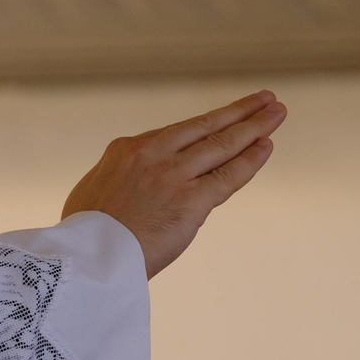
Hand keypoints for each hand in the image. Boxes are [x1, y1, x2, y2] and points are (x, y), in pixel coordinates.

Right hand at [61, 91, 285, 278]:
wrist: (84, 260)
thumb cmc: (82, 237)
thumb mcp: (91, 194)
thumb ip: (117, 182)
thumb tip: (129, 188)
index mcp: (126, 149)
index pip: (177, 135)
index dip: (207, 128)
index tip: (225, 121)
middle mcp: (153, 154)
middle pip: (205, 127)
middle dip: (240, 112)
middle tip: (266, 99)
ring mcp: (174, 176)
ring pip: (222, 144)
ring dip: (255, 126)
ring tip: (277, 111)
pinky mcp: (191, 202)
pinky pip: (229, 176)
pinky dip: (251, 160)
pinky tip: (267, 145)